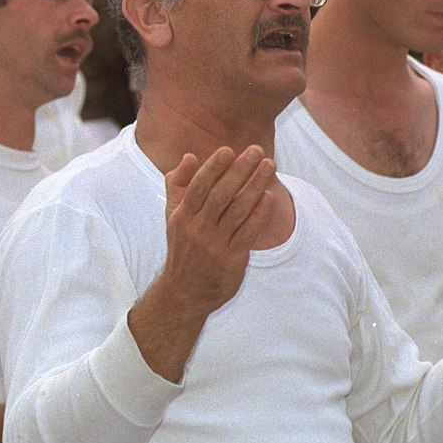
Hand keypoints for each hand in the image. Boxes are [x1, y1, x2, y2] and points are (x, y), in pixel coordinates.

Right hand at [161, 145, 275, 317]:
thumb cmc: (182, 248)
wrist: (184, 292)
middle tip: (257, 151)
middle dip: (240, 171)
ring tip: (269, 167)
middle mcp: (198, 228)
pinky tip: (269, 197)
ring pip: (238, 210)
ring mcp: (215, 244)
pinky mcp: (232, 258)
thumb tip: (190, 156)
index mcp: (183, 216)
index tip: (229, 150)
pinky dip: (259, 214)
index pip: (199, 186)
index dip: (214, 167)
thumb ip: (178, 184)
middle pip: (221, 195)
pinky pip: (248, 232)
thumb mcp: (173, 216)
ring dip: (255, 186)